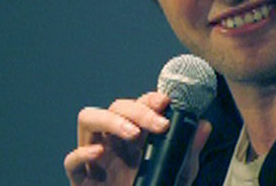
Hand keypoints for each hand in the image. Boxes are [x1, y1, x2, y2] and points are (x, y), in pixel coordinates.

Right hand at [63, 91, 211, 185]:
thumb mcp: (180, 173)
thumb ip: (189, 151)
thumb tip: (204, 125)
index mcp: (136, 135)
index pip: (138, 105)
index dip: (149, 99)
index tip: (166, 101)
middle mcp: (114, 141)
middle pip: (115, 107)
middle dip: (137, 110)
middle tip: (160, 125)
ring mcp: (96, 158)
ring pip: (88, 119)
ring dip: (110, 120)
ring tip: (132, 134)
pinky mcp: (81, 181)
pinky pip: (71, 160)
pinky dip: (82, 153)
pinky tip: (98, 154)